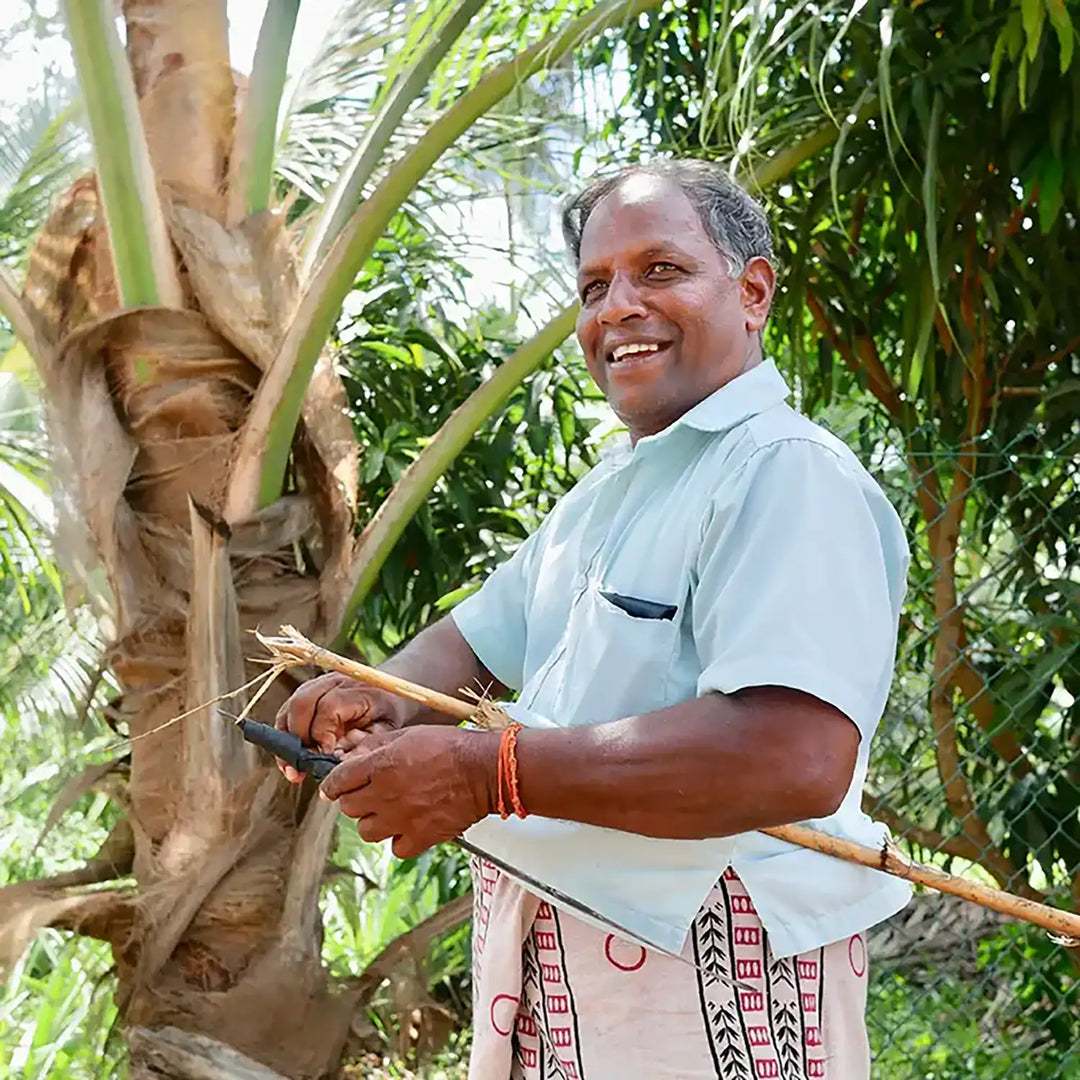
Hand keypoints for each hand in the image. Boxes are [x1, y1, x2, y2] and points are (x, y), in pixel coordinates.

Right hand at [274, 672, 406, 782]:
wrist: (389, 688)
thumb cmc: (388, 712)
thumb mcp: (386, 731)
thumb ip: (365, 746)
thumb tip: (340, 765)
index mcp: (357, 688)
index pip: (329, 707)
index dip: (322, 735)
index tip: (325, 757)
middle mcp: (333, 681)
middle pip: (302, 703)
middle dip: (298, 739)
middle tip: (301, 769)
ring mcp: (317, 684)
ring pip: (290, 707)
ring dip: (286, 740)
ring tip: (293, 769)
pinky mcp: (307, 692)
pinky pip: (287, 712)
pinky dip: (286, 736)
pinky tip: (292, 759)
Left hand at [319, 726, 497, 858]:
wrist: (485, 769)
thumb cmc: (451, 746)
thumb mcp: (409, 734)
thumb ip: (378, 746)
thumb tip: (353, 757)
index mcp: (381, 765)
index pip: (338, 780)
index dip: (332, 784)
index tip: (333, 788)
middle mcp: (386, 794)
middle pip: (349, 807)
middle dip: (354, 799)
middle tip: (367, 793)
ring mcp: (402, 819)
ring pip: (367, 831)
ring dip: (373, 821)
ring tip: (388, 811)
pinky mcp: (421, 837)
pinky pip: (396, 848)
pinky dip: (399, 839)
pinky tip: (408, 825)